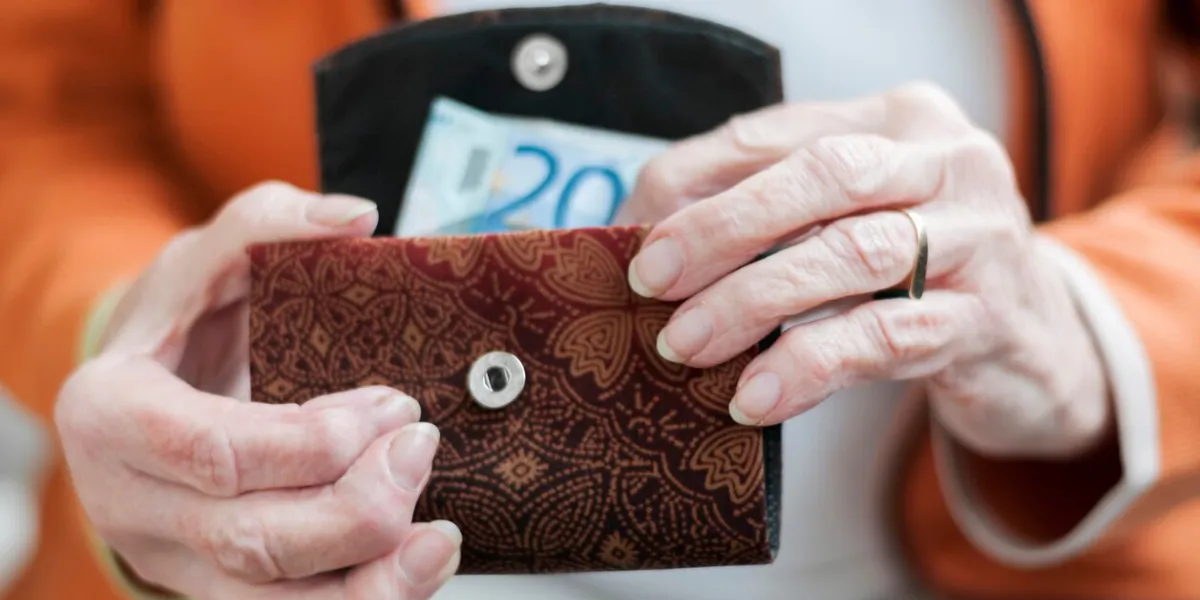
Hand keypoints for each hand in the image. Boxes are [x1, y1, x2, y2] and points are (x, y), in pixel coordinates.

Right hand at [56, 182, 460, 598]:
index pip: (215, 451)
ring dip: (369, 581)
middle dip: (354, 505)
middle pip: (249, 537)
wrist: (149, 394)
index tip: (390, 405)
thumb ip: (267, 223)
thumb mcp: (205, 258)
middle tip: (421, 448)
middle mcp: (132, 502)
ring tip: (438, 542)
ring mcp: (173, 556)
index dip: (310, 441)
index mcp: (112, 416)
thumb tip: (355, 217)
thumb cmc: (182, 325)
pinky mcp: (216, 587)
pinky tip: (417, 572)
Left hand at [620, 83, 1110, 458]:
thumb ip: (767, 209)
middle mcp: (952, 160)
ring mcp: (982, 237)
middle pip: (824, 177)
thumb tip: (649, 227)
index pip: (784, 136)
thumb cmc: (920, 273)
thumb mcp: (851, 221)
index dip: (703, 182)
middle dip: (723, 229)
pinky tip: (757, 394)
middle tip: (652, 282)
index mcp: (904, 119)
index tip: (638, 235)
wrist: (1040, 349)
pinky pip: (886, 337)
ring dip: (754, 300)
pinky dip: (811, 365)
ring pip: (854, 254)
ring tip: (686, 344)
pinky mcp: (990, 319)